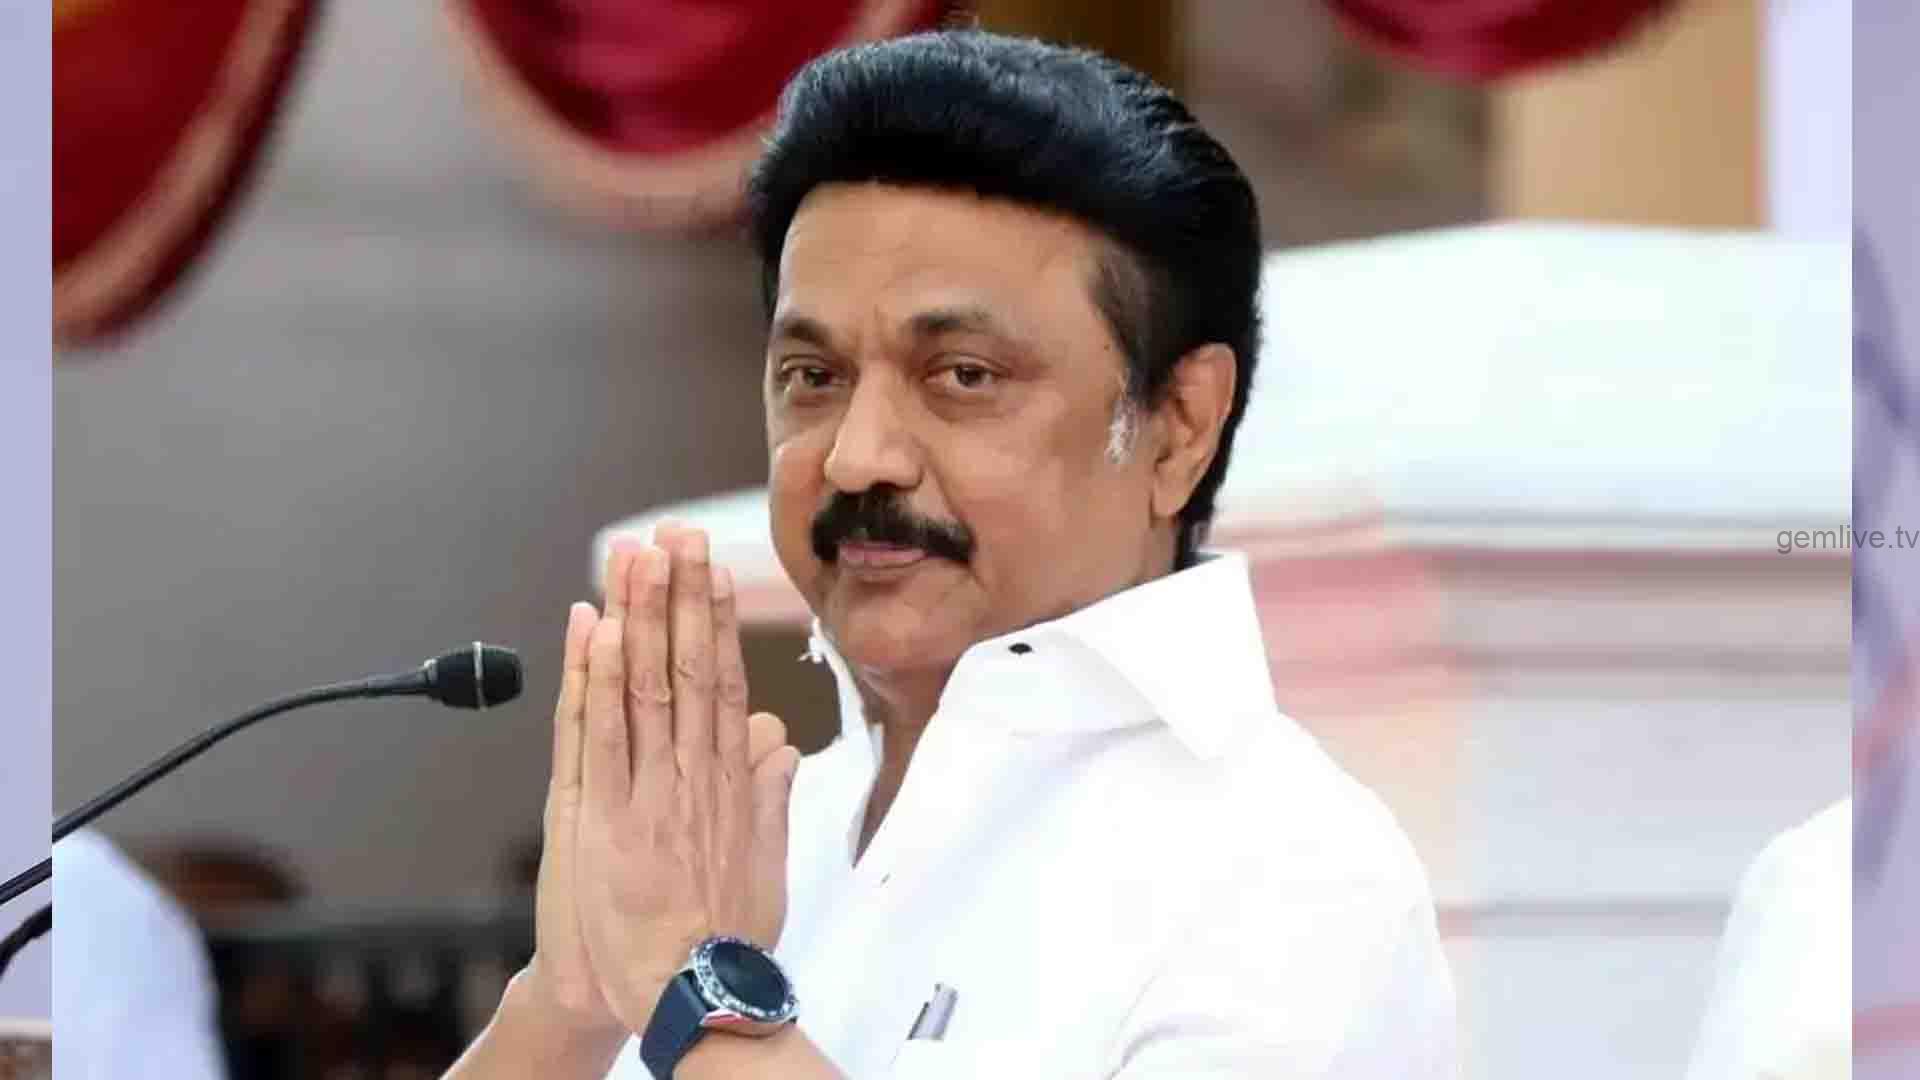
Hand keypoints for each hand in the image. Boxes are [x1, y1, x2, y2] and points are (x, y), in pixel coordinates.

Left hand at [572, 526, 801, 1030]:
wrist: (694, 999)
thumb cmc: (724, 939)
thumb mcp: (766, 862)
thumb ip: (769, 796)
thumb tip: (778, 742)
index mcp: (731, 782)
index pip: (723, 681)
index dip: (716, 619)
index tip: (712, 568)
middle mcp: (695, 775)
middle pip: (689, 668)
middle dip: (682, 597)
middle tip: (677, 536)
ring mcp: (652, 792)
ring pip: (647, 686)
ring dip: (642, 616)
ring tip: (637, 557)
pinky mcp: (609, 819)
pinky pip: (603, 735)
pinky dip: (601, 680)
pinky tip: (600, 629)